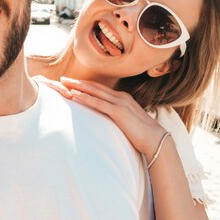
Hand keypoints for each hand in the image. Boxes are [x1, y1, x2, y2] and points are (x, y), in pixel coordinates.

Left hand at [44, 76, 167, 161]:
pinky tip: (74, 95)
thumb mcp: (128, 121)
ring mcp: (120, 103)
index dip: (86, 85)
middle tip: (63, 78)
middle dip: (78, 82)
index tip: (73, 83)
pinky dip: (85, 98)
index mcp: (123, 98)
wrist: (156, 140)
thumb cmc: (142, 134)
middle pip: (95, 87)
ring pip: (94, 91)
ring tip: (64, 83)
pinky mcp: (118, 112)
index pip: (100, 89)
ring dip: (78, 86)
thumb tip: (109, 120)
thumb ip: (118, 116)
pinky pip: (98, 103)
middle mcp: (120, 97)